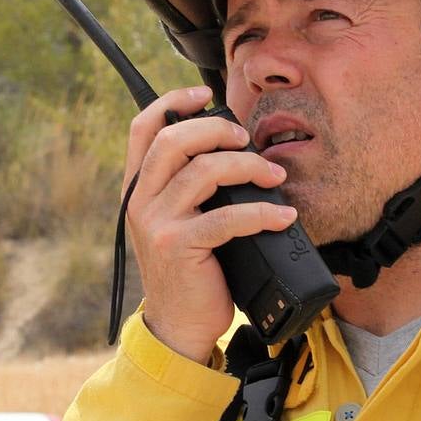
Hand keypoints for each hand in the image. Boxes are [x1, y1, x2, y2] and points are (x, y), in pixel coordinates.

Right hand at [124, 86, 297, 363]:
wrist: (178, 326)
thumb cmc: (188, 269)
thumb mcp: (176, 221)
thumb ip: (186, 187)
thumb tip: (231, 148)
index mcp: (137, 188)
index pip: (143, 128)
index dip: (172, 102)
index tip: (204, 94)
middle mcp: (139, 201)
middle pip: (173, 140)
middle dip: (217, 130)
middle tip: (247, 140)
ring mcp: (156, 223)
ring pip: (202, 172)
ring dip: (247, 167)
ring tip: (275, 177)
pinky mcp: (179, 247)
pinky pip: (226, 217)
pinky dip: (262, 213)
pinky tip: (283, 216)